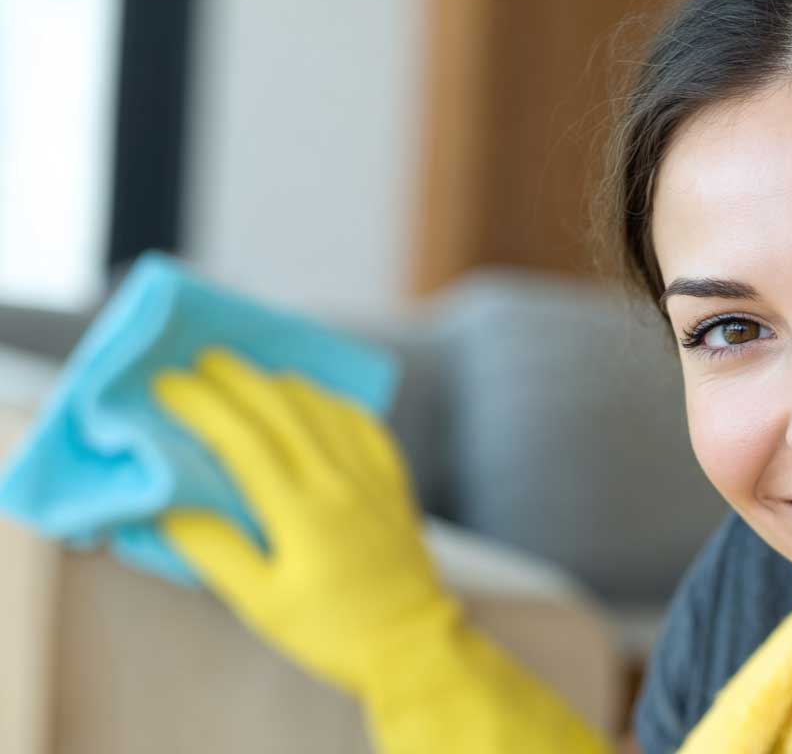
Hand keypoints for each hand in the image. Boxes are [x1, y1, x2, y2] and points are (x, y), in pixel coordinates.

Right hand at [156, 349, 609, 752]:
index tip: (168, 384)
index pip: (243, 439)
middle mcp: (338, 482)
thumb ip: (215, 550)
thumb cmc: (330, 630)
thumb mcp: (262, 604)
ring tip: (248, 374)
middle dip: (237, 378)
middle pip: (282, 409)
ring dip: (281, 383)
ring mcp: (372, 478)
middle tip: (200, 360)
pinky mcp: (394, 483)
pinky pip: (363, 425)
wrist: (412, 644)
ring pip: (323, 409)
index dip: (202, 405)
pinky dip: (332, 402)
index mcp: (300, 510)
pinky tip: (315, 399)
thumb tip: (167, 505)